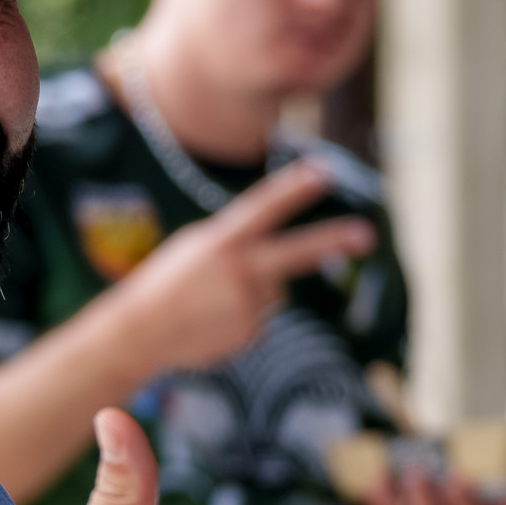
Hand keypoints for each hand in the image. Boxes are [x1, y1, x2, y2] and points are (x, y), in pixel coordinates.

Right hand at [105, 163, 374, 373]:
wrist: (138, 331)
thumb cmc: (166, 283)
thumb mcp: (196, 248)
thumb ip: (237, 245)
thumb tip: (281, 266)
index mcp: (221, 241)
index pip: (264, 208)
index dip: (294, 188)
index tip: (323, 172)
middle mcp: (239, 270)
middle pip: (296, 252)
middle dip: (333, 241)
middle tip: (366, 235)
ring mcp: (247, 304)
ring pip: (274, 289)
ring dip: (253, 292)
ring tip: (213, 301)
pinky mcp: (251, 332)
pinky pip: (262, 317)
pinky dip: (244, 318)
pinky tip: (214, 321)